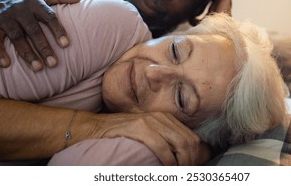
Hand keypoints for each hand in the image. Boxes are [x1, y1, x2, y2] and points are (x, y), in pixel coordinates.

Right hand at [0, 0, 80, 70]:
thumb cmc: (28, 1)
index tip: (66, 45)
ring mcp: (6, 18)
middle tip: (54, 63)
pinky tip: (6, 65)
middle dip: (44, 48)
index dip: (57, 30)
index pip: (49, 17)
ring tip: (38, 68)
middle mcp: (20, 9)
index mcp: (35, 2)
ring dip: (27, 54)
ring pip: (16, 37)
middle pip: (33, 30)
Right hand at [94, 112, 208, 165]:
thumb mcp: (147, 132)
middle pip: (189, 141)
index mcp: (166, 118)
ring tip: (177, 173)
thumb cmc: (121, 133)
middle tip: (186, 174)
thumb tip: (183, 156)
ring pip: (179, 143)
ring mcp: (150, 121)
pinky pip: (161, 146)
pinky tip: (167, 169)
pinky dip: (168, 161)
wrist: (95, 127)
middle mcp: (161, 117)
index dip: (196, 156)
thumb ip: (164, 139)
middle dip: (191, 161)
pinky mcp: (139, 127)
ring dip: (182, 163)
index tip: (191, 169)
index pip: (192, 138)